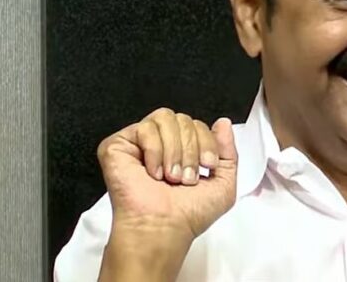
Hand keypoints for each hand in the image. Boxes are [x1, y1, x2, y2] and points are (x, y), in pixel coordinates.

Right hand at [97, 108, 237, 241]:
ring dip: (173, 150)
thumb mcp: (223, 184)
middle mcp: (161, 143)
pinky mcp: (118, 146)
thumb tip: (223, 122)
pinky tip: (153, 173)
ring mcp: (138, 143)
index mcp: (182, 149)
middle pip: (183, 119)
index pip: (198, 124)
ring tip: (170, 176)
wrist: (165, 228)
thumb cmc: (188, 214)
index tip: (206, 166)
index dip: (207, 142)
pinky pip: (144, 128)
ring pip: (165, 117)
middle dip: (190, 149)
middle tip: (184, 178)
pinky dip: (155, 151)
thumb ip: (228, 152)